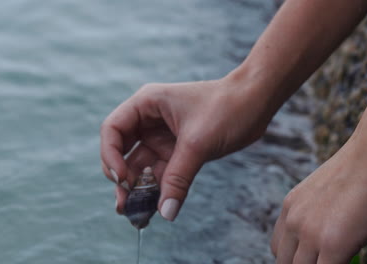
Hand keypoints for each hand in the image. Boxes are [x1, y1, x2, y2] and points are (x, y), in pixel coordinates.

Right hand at [100, 73, 271, 220]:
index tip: (122, 180)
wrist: (257, 103)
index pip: (112, 130)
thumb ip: (178, 177)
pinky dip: (158, 190)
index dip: (110, 156)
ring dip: (138, 190)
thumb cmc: (227, 108)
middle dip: (122, 179)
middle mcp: (149, 120)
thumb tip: (165, 213)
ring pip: (141, 166)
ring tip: (137, 216)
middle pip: (122, 151)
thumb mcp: (198, 143)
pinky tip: (156, 209)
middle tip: (125, 206)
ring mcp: (162, 136)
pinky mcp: (177, 150)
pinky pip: (161, 173)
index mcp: (146, 104)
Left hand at [271, 134, 366, 262]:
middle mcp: (293, 221)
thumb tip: (324, 230)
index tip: (308, 260)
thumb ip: (314, 212)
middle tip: (321, 262)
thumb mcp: (322, 192)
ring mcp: (310, 234)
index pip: (279, 247)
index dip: (293, 259)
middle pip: (284, 262)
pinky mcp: (333, 244)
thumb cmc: (359, 169)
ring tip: (336, 261)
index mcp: (290, 208)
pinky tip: (349, 262)